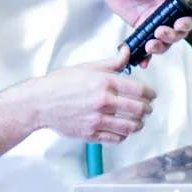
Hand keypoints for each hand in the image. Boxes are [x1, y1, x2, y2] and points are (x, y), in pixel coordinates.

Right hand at [28, 51, 155, 143]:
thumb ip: (111, 63)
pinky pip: (116, 139)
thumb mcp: (87, 67)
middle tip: (147, 108)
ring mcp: (97, 120)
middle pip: (139, 110)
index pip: (139, 90)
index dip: (150, 94)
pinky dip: (123, 135)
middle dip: (147, 109)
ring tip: (137, 121)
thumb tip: (126, 52)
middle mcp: (103, 102)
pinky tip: (122, 130)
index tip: (152, 95)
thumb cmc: (60, 84)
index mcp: (104, 83)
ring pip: (130, 127)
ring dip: (138, 124)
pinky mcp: (91, 134)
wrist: (40, 103)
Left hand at [92, 0, 191, 66]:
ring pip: (165, 39)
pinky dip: (146, 55)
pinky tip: (142, 61)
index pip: (188, 10)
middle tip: (159, 34)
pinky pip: (148, 43)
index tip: (179, 24)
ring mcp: (155, 19)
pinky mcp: (143, 27)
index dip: (188, 20)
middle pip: (179, 29)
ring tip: (149, 46)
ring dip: (161, 46)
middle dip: (172, 36)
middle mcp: (167, 8)